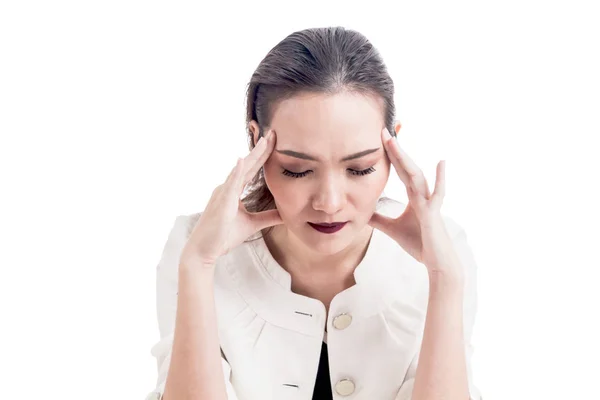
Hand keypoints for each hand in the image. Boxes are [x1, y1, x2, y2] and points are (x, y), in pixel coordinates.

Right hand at [180, 130, 282, 268]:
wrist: (204, 250)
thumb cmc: (223, 236)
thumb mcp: (252, 224)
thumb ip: (268, 217)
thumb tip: (285, 214)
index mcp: (233, 190)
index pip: (251, 169)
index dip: (263, 156)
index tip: (274, 142)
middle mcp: (227, 187)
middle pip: (247, 165)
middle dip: (261, 149)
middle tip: (274, 133)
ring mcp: (223, 193)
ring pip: (240, 170)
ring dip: (252, 155)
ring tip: (265, 142)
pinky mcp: (221, 202)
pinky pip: (230, 184)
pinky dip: (236, 172)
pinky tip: (242, 160)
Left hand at [368, 128, 462, 276]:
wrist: (436, 262)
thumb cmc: (419, 244)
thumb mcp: (392, 229)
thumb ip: (379, 219)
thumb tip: (362, 212)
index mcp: (414, 197)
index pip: (400, 171)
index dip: (392, 155)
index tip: (381, 139)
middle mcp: (422, 195)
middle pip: (407, 167)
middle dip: (396, 150)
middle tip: (383, 131)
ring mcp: (429, 202)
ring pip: (416, 175)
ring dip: (405, 159)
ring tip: (395, 143)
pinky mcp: (433, 214)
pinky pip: (438, 194)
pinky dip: (440, 179)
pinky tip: (441, 162)